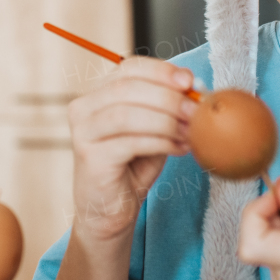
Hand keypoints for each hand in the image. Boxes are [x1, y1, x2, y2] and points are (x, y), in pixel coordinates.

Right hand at [67, 57, 196, 241]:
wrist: (110, 212)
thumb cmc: (132, 168)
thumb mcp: (154, 129)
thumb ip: (167, 108)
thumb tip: (196, 86)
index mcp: (98, 94)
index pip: (129, 68)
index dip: (161, 70)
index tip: (191, 81)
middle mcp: (83, 107)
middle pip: (127, 87)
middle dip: (168, 96)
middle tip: (196, 109)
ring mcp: (83, 132)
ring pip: (128, 113)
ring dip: (166, 120)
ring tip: (190, 132)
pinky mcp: (90, 156)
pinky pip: (130, 141)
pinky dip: (161, 142)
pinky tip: (179, 148)